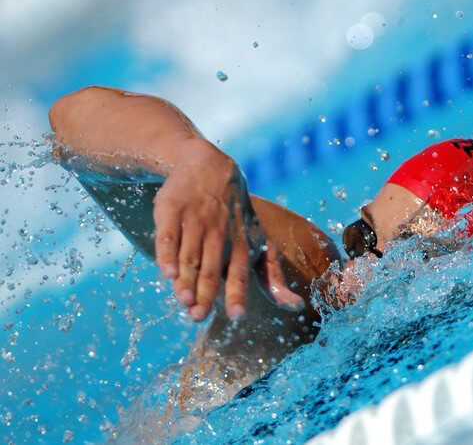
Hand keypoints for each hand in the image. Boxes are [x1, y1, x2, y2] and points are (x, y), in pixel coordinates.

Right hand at [152, 142, 301, 320]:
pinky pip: (169, 236)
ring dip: (187, 279)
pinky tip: (167, 272)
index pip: (240, 273)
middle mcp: (219, 234)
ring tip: (185, 301)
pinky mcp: (172, 210)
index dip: (238, 294)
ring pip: (191, 256)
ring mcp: (196, 221)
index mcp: (240, 244)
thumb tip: (295, 306)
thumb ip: (272, 275)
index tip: (236, 314)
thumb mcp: (259, 241)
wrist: (208, 166)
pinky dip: (167, 254)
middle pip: (213, 268)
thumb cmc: (236, 216)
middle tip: (198, 316)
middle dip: (206, 293)